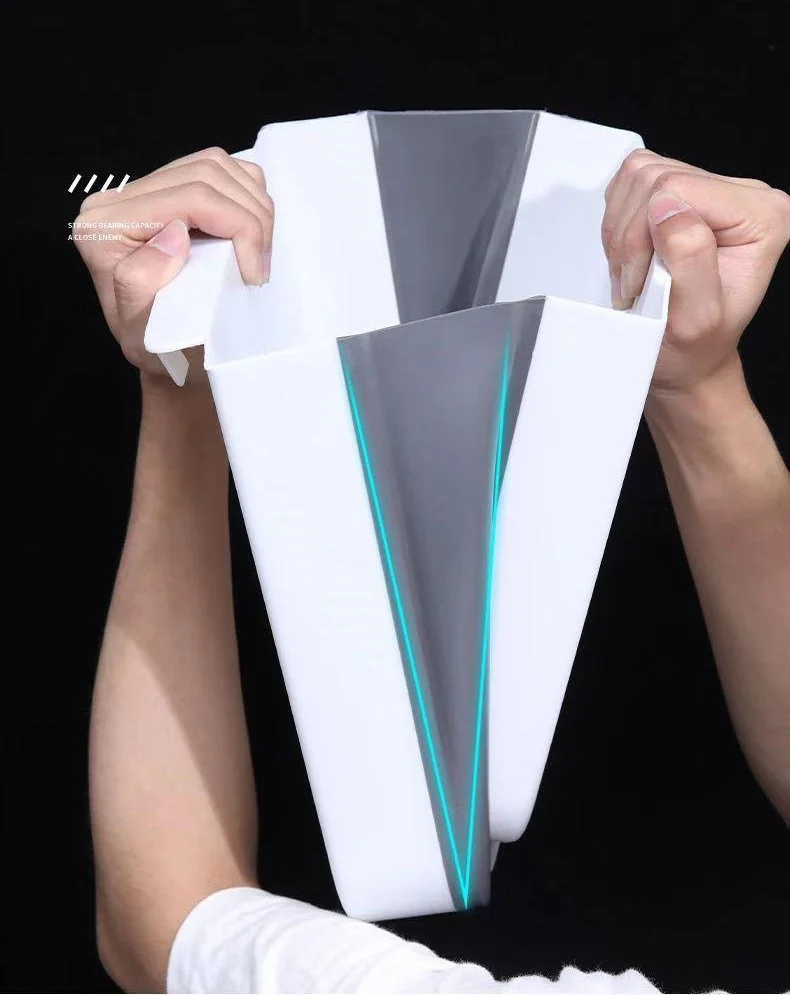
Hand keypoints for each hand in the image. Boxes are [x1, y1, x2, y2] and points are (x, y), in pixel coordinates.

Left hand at [73, 147, 272, 384]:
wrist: (168, 353)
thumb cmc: (158, 349)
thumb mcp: (142, 336)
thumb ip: (140, 283)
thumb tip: (173, 234)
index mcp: (104, 227)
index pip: (189, 195)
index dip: (238, 225)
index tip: (253, 275)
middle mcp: (120, 199)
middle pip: (207, 173)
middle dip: (251, 217)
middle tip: (260, 267)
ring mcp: (149, 189)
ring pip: (218, 165)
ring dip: (253, 206)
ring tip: (258, 253)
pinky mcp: (174, 190)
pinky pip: (222, 169)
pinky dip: (247, 195)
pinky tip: (250, 233)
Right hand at [602, 150, 789, 396]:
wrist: (685, 356)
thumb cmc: (692, 346)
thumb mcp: (694, 319)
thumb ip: (690, 261)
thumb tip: (667, 210)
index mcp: (762, 216)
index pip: (676, 187)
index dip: (642, 235)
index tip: (640, 281)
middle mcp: (744, 194)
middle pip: (655, 177)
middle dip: (629, 236)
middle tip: (634, 281)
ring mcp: (711, 188)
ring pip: (638, 175)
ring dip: (621, 231)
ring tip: (633, 272)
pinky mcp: (680, 191)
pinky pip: (631, 181)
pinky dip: (619, 221)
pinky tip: (632, 255)